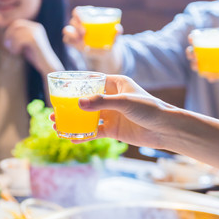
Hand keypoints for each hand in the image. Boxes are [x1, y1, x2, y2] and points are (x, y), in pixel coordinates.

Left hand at [3, 19, 62, 74]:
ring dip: (12, 43)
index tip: (7, 41)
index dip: (9, 31)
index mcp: (36, 27)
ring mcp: (36, 33)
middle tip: (6, 45)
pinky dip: (15, 47)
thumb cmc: (36, 56)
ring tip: (14, 51)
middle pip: (16, 25)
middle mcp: (36, 27)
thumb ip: (19, 37)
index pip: (18, 23)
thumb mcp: (26, 44)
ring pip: (16, 33)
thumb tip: (7, 33)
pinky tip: (17, 53)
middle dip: (9, 35)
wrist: (47, 65)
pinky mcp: (34, 40)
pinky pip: (19, 40)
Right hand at [51, 75, 175, 148]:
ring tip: (56, 124)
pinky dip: (82, 135)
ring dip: (72, 121)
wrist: (165, 129)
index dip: (75, 84)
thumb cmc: (150, 109)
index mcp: (116, 83)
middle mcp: (112, 98)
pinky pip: (94, 131)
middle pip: (86, 100)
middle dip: (69, 106)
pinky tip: (70, 138)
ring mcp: (112, 114)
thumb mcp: (125, 102)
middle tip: (53, 110)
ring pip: (87, 117)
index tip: (59, 87)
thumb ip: (101, 102)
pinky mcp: (114, 130)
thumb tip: (78, 104)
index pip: (91, 80)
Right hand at [62, 8, 122, 56]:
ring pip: (67, 29)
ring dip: (72, 33)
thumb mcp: (113, 37)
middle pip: (73, 20)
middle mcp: (78, 25)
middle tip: (84, 31)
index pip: (78, 11)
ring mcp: (75, 34)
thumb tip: (117, 28)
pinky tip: (78, 44)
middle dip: (77, 23)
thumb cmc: (108, 40)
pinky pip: (67, 40)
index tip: (84, 16)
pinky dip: (71, 41)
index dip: (79, 12)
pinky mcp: (73, 43)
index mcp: (86, 19)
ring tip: (80, 37)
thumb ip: (116, 33)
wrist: (104, 53)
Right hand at [186, 35, 218, 81]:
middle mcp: (209, 53)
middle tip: (193, 54)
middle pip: (193, 52)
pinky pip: (208, 76)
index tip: (192, 38)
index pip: (199, 38)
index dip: (193, 38)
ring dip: (195, 66)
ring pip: (197, 65)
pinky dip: (208, 76)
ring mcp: (211, 64)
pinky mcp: (215, 74)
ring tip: (198, 66)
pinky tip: (212, 78)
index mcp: (213, 42)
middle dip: (189, 53)